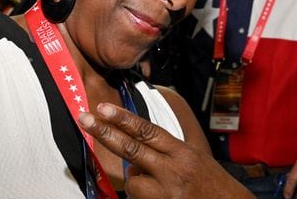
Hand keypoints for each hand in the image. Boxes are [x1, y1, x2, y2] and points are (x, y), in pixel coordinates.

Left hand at [79, 103, 252, 198]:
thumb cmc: (212, 184)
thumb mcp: (193, 158)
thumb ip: (166, 150)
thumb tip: (135, 144)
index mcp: (182, 153)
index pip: (147, 131)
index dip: (123, 118)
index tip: (103, 108)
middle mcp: (173, 171)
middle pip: (132, 149)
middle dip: (105, 133)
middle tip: (84, 119)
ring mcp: (167, 194)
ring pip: (133, 183)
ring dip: (137, 182)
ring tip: (159, 187)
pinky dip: (144, 198)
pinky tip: (163, 197)